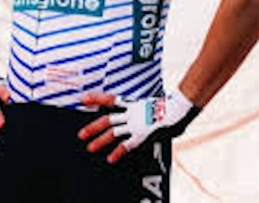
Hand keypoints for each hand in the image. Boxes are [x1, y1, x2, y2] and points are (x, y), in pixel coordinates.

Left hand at [78, 90, 198, 163]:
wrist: (177, 108)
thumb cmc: (170, 105)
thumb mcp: (154, 103)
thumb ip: (148, 109)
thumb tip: (150, 113)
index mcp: (132, 103)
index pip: (109, 99)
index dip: (95, 98)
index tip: (83, 98)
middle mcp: (131, 113)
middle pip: (107, 120)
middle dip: (93, 127)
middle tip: (81, 134)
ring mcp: (135, 124)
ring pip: (113, 133)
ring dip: (100, 141)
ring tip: (90, 148)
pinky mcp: (142, 135)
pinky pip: (127, 145)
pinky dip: (118, 151)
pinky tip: (111, 158)